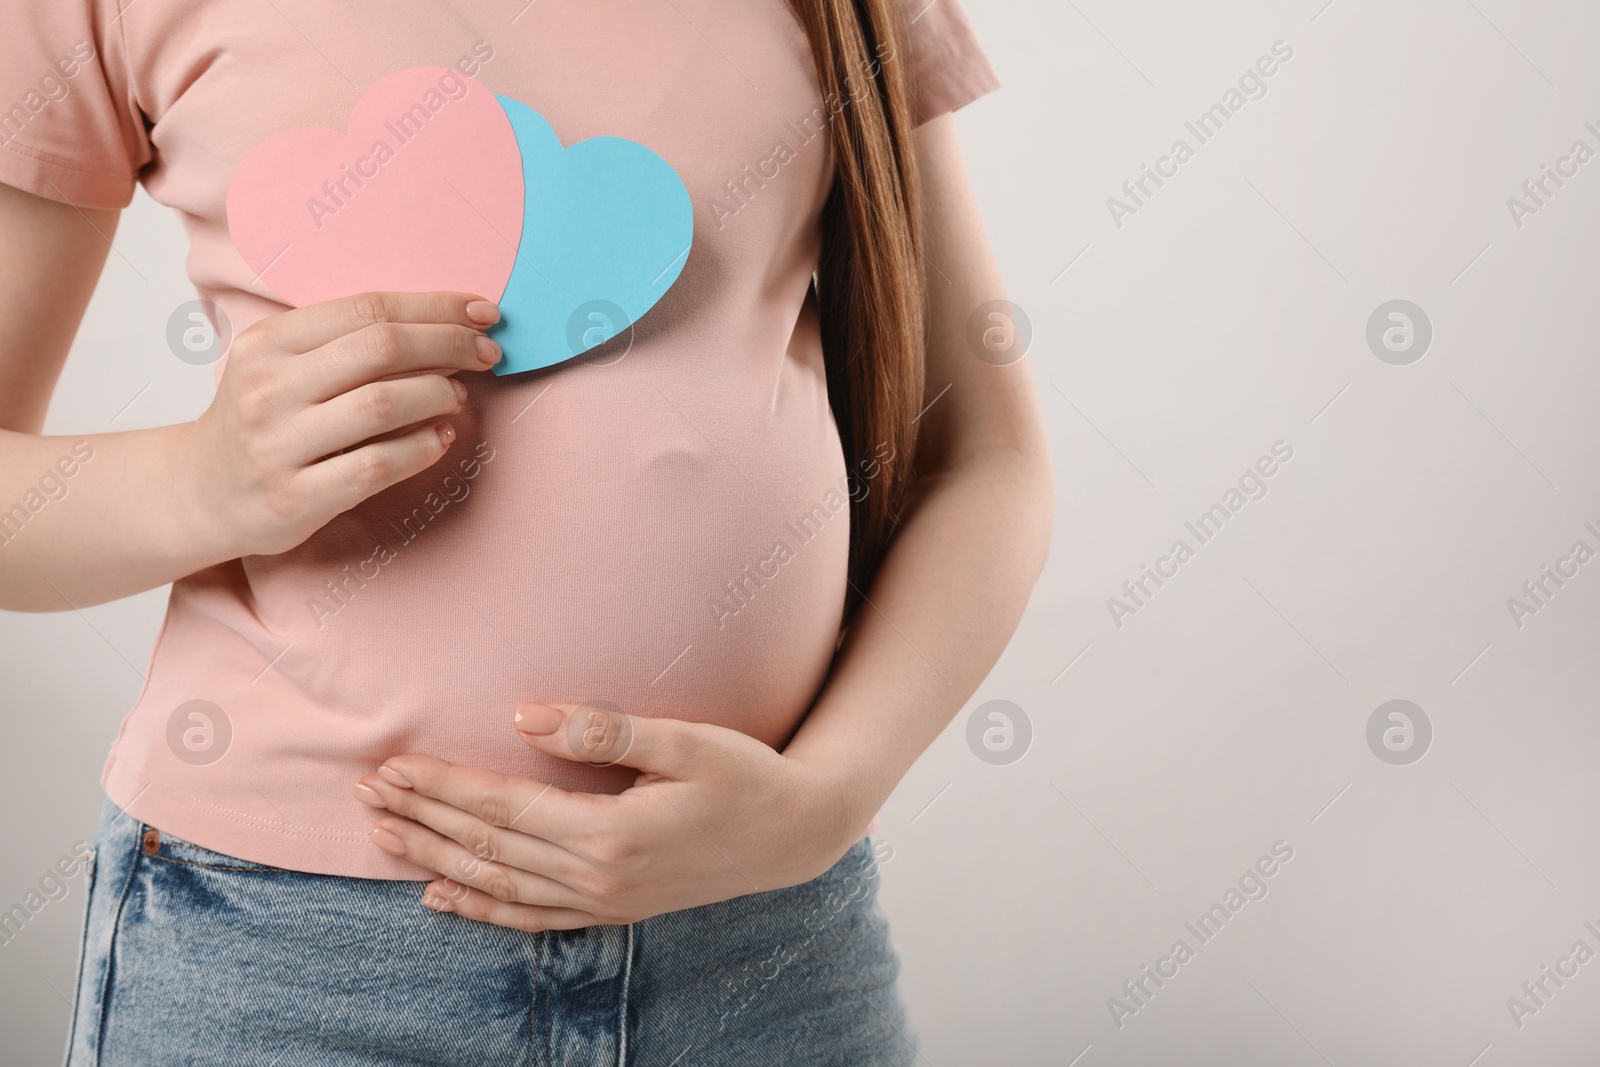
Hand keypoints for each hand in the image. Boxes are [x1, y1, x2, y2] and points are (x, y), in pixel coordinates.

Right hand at [185, 291, 501, 557]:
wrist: (201, 492)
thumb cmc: (263, 420)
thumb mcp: (283, 365)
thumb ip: (347, 344)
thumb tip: (446, 328)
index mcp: (268, 342)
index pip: (366, 309)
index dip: (434, 307)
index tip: (482, 312)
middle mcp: (268, 389)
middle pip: (380, 349)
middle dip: (449, 344)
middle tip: (488, 352)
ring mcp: (279, 445)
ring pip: (382, 404)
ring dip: (438, 394)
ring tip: (459, 395)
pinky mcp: (295, 498)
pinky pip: (376, 466)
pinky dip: (421, 448)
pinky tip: (441, 438)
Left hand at [352, 704, 875, 929]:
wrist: (797, 835)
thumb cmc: (747, 776)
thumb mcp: (687, 740)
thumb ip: (605, 729)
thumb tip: (523, 716)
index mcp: (611, 833)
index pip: (503, 806)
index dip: (443, 784)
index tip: (393, 763)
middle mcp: (599, 877)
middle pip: (488, 847)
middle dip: (422, 817)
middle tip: (365, 791)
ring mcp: (605, 900)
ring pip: (498, 885)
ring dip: (435, 858)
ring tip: (382, 836)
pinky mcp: (615, 909)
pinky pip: (531, 917)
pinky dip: (480, 908)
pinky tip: (441, 895)